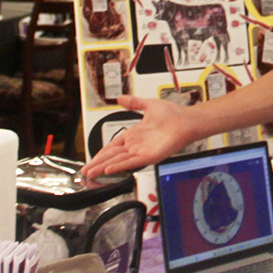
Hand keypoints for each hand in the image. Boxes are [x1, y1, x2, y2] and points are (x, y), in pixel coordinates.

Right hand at [81, 95, 197, 180]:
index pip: (112, 147)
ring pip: (119, 162)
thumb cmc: (173, 114)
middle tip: (84, 172)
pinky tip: (109, 170)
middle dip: (97, 164)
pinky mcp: (150, 156)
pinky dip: (120, 166)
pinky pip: (132, 163)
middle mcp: (137, 145)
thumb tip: (120, 98)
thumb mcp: (148, 105)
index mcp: (134, 135)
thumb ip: (133, 103)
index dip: (101, 154)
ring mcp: (143, 152)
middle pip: (112, 156)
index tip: (90, 160)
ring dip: (104, 168)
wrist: (187, 120)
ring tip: (91, 174)